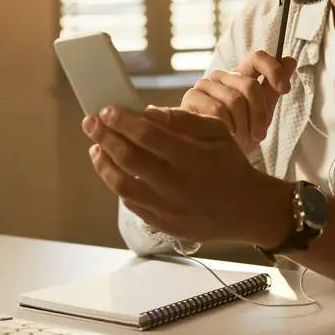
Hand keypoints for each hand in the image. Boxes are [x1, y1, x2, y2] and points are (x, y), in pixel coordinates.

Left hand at [82, 105, 289, 245]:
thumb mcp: (217, 132)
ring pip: (122, 186)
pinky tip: (113, 170)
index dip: (123, 121)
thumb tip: (148, 112)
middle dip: (105, 138)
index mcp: (192, 158)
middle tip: (90, 123)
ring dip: (104, 164)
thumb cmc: (229, 164)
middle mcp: (177, 184)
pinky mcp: (162, 223)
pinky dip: (118, 185)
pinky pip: (131, 204)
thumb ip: (182, 120)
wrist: (245, 209)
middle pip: (129, 159)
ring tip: (95, 148)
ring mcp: (167, 208)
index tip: (107, 111)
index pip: (148, 136)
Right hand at [180, 50, 296, 153]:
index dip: (274, 69)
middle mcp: (222, 75)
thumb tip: (290, 60)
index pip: (258, 57)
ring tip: (242, 139)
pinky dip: (227, 127)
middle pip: (250, 85)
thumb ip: (273, 88)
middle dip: (259, 114)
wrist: (215, 157)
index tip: (285, 89)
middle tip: (259, 136)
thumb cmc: (239, 133)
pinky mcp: (191, 97)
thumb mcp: (261, 112)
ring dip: (243, 125)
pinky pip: (217, 109)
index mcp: (240, 75)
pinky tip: (226, 136)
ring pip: (234, 99)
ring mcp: (205, 84)